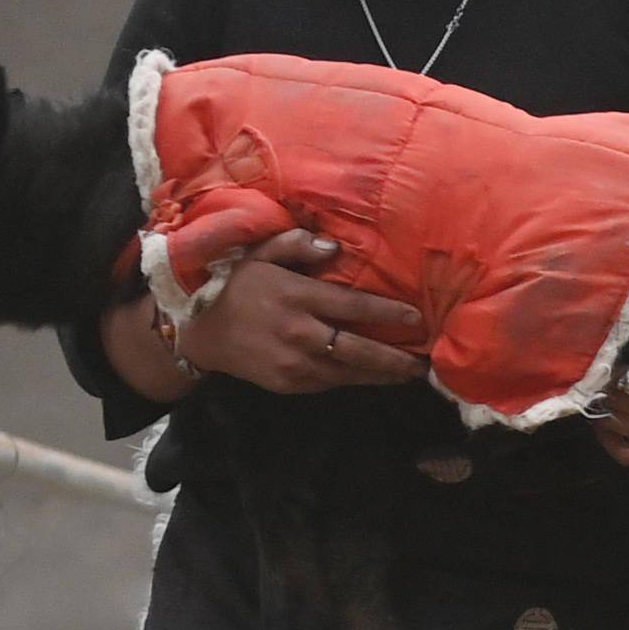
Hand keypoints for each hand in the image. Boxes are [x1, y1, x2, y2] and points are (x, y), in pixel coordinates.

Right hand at [175, 229, 428, 395]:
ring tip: (410, 373)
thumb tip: (335, 246)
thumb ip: (296, 245)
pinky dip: (355, 379)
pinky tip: (376, 376)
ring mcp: (294, 363)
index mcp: (296, 297)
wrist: (203, 334)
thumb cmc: (238, 288)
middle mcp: (299, 332)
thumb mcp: (260, 256)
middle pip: (358, 350)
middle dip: (395, 358)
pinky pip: (331, 382)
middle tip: (424, 362)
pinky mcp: (290, 384)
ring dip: (382, 375)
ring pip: (349, 372)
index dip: (387, 313)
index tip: (416, 318)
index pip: (352, 306)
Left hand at [594, 307, 628, 470]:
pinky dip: (608, 441)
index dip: (610, 366)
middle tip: (604, 377)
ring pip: (615, 424)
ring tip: (606, 396)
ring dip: (605, 409)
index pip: (621, 374)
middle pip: (614, 399)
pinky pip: (625, 454)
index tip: (609, 359)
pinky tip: (607, 426)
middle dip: (606, 386)